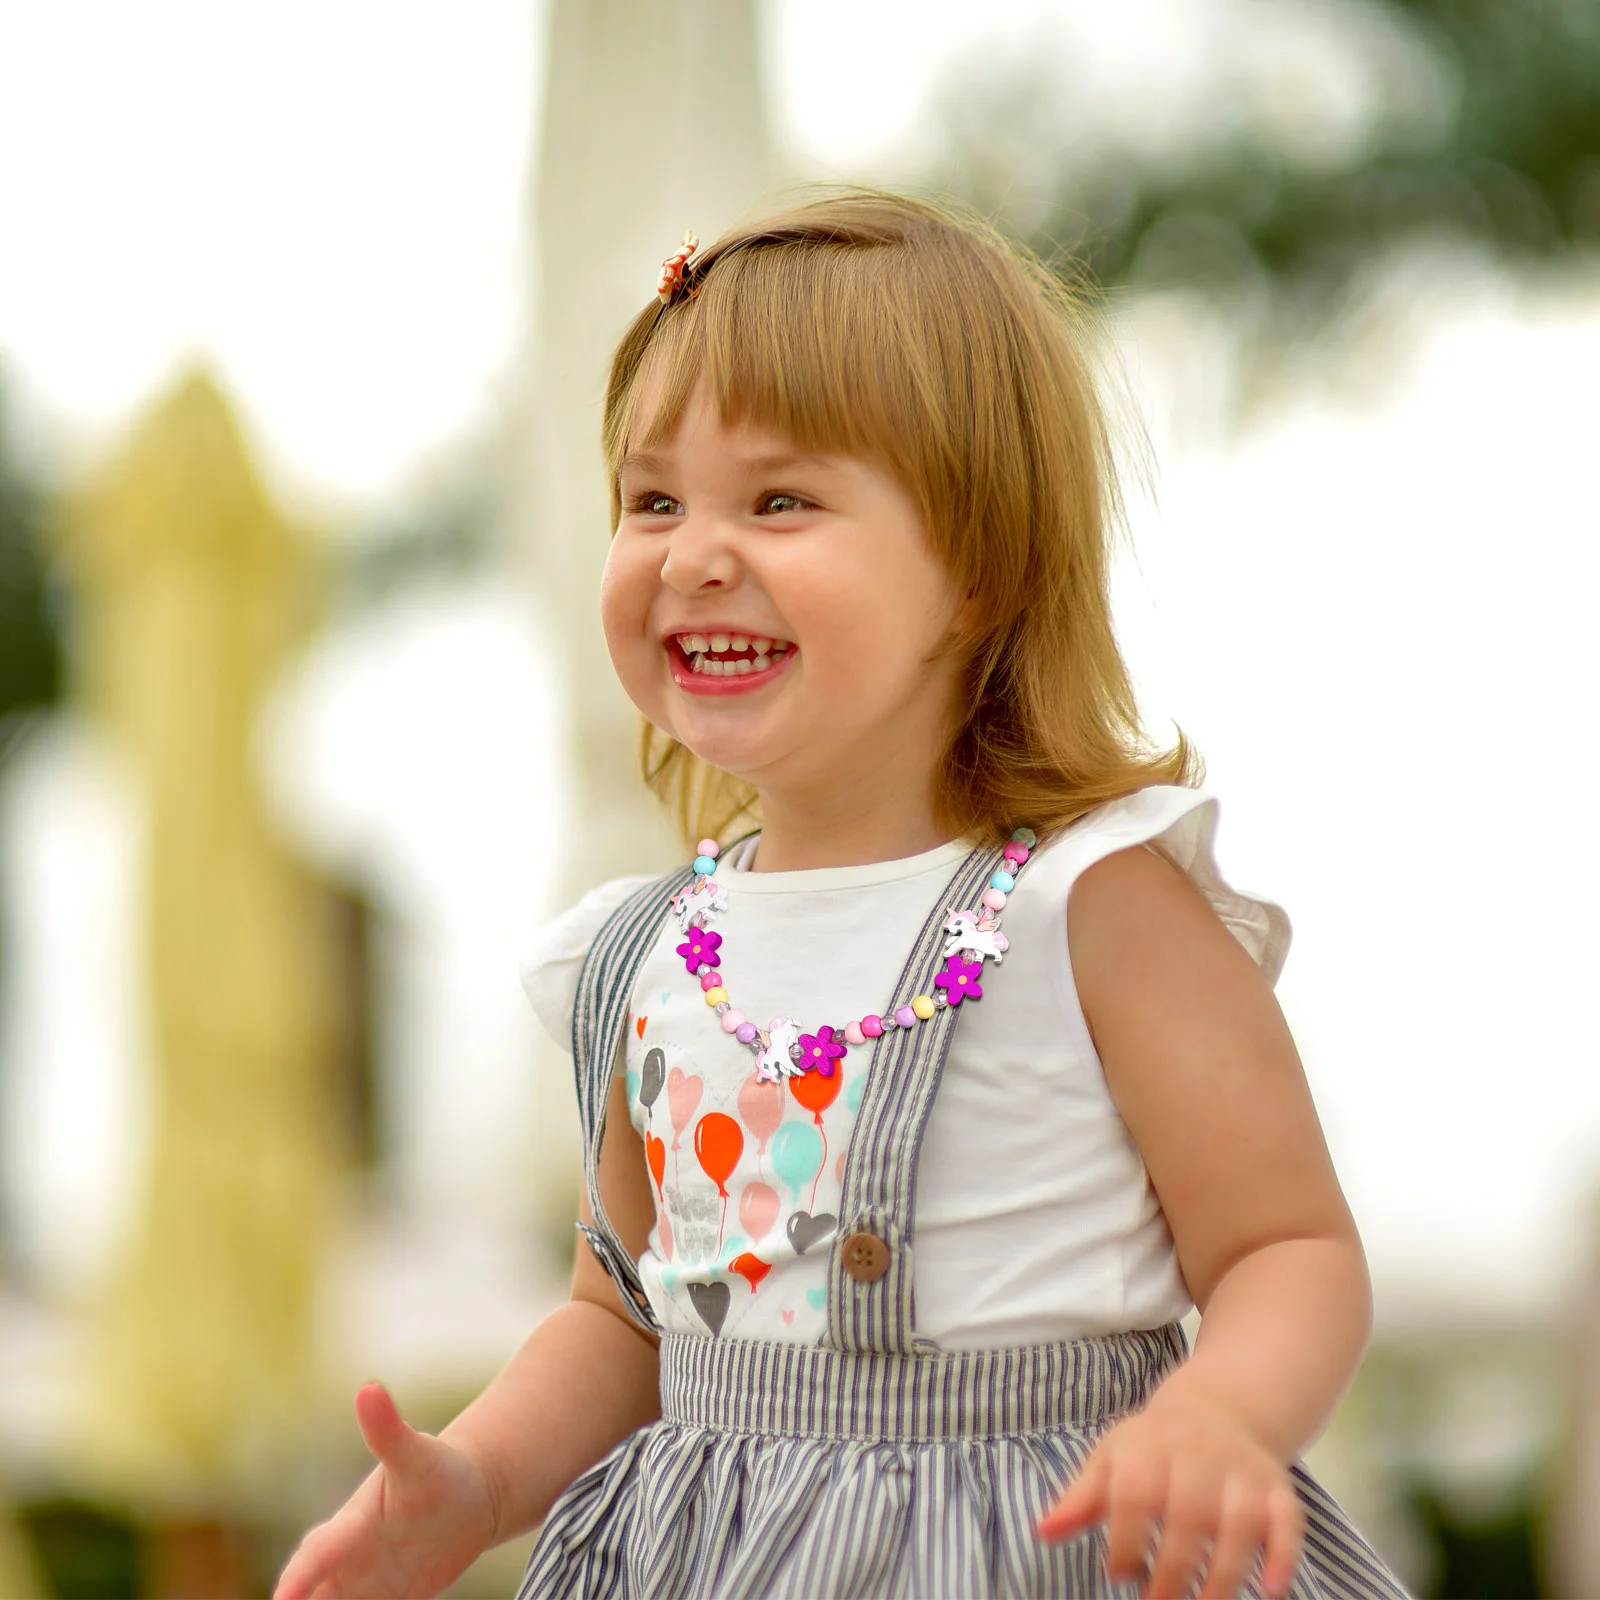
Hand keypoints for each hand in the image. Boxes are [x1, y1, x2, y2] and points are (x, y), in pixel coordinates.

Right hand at [273, 1382, 497, 1599]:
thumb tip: (368, 1387)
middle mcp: (347, 1564)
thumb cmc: (439, 1469)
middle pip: (308, 1599)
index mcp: (349, 1529)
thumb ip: (388, 1430)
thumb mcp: (418, 1455)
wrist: (469, 1496)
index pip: (316, 1557)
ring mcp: (362, 1588)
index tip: (287, 1595)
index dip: (301, 1578)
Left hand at [1036, 1388, 1303, 1599]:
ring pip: (1241, 1522)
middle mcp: (1199, 1454)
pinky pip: (1288, 1521)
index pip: (1135, 1494)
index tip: (1119, 1573)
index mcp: (1149, 1446)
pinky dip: (1284, 1556)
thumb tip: (1043, 1533)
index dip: (1126, 1541)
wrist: (1218, 1408)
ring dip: (1225, 1574)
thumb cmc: (1151, 1448)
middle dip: (1175, 1570)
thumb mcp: (1111, 1459)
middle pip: (1190, 1515)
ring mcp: (1243, 1472)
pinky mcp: (1278, 1489)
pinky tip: (1270, 1590)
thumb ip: (1081, 1499)